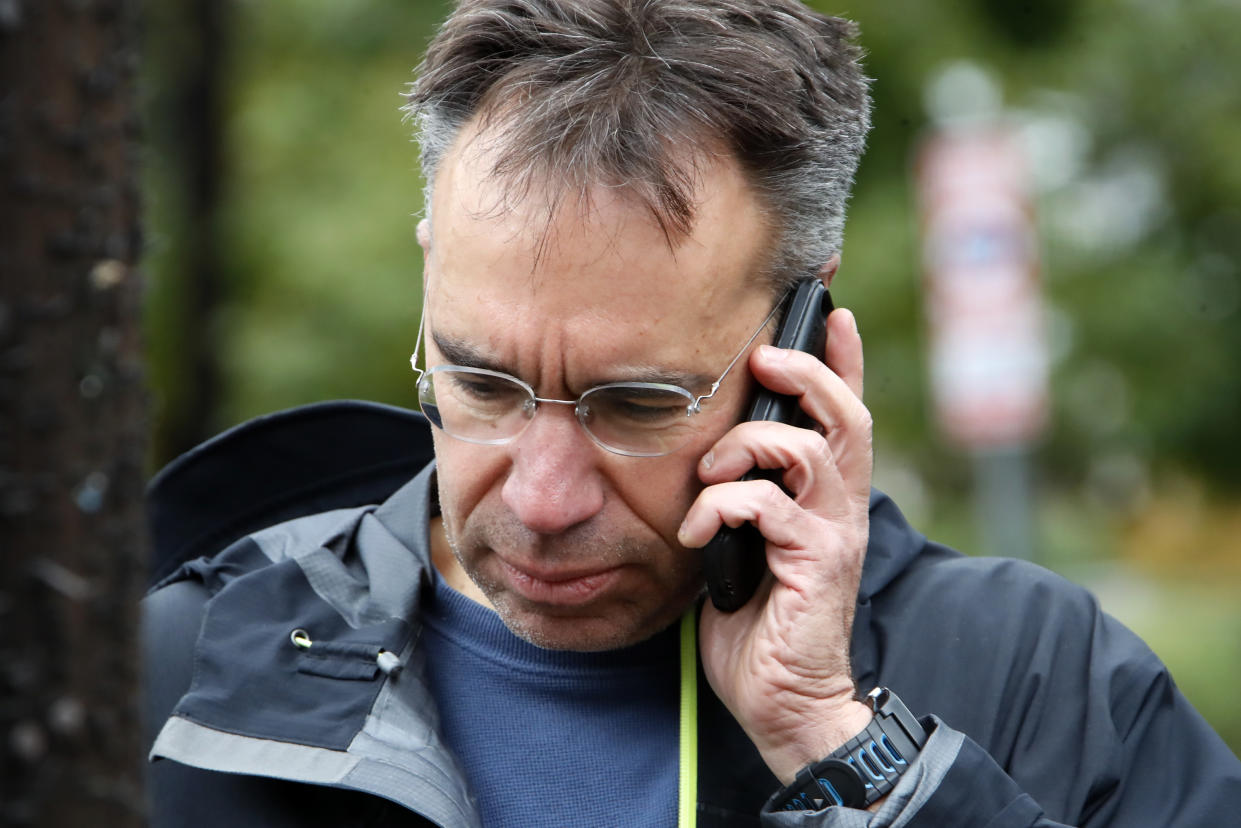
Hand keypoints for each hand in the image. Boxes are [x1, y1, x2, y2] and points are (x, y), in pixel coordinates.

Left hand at [678, 307, 873, 782]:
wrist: (785, 703)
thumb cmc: (759, 623)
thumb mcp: (747, 545)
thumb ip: (746, 497)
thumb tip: (710, 454)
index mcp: (826, 498)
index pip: (846, 415)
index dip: (844, 360)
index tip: (832, 310)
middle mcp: (842, 509)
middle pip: (845, 416)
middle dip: (808, 372)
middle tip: (765, 358)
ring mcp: (834, 535)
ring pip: (809, 449)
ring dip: (748, 445)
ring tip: (710, 469)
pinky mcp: (817, 564)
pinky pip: (769, 505)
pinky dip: (723, 503)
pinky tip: (696, 531)